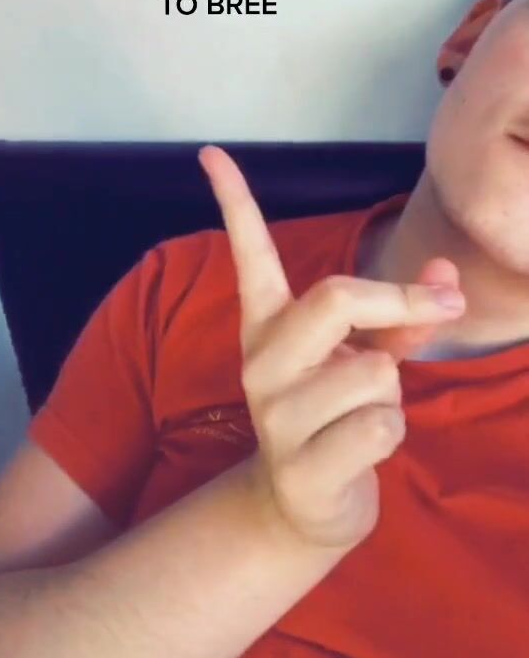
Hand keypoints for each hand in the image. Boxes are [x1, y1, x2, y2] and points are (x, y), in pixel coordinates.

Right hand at [199, 146, 464, 548]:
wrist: (303, 505)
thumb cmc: (337, 413)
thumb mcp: (367, 355)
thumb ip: (404, 314)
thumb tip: (447, 278)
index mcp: (270, 326)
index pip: (251, 255)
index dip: (235, 202)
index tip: (211, 152)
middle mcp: (263, 361)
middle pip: (335, 298)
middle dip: (399, 302)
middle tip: (440, 308)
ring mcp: (275, 415)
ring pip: (376, 372)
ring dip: (393, 394)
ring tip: (362, 414)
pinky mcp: (300, 467)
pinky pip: (382, 427)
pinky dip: (392, 435)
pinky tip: (360, 451)